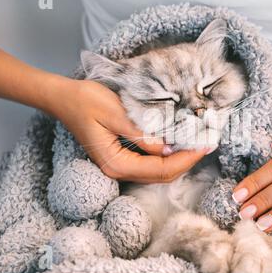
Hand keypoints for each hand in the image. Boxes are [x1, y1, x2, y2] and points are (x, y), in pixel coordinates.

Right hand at [51, 79, 207, 182]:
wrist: (64, 98)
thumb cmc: (86, 100)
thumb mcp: (116, 113)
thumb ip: (142, 133)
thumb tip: (168, 147)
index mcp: (116, 163)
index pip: (160, 169)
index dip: (186, 159)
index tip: (205, 145)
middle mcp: (118, 170)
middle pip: (161, 174)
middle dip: (187, 161)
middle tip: (207, 144)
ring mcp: (119, 165)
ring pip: (157, 171)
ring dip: (179, 159)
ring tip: (198, 143)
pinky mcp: (122, 157)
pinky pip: (150, 163)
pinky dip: (168, 155)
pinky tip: (179, 142)